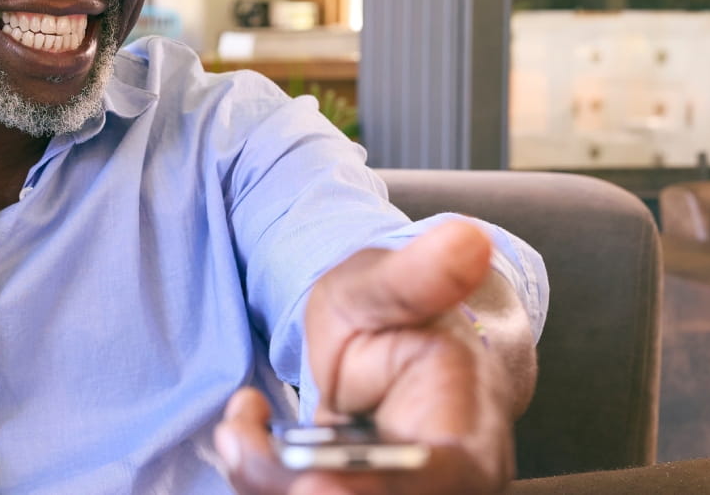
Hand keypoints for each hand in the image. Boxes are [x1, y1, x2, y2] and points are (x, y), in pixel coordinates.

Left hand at [214, 221, 513, 493]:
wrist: (398, 339)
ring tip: (242, 423)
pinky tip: (250, 429)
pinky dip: (264, 475)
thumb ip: (417, 276)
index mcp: (469, 436)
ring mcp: (400, 492)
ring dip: (269, 477)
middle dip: (290, 483)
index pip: (431, 480)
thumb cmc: (400, 312)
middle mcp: (443, 482)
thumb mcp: (387, 284)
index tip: (311, 485)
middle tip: (241, 441)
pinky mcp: (355, 492)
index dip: (373, 487)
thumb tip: (466, 240)